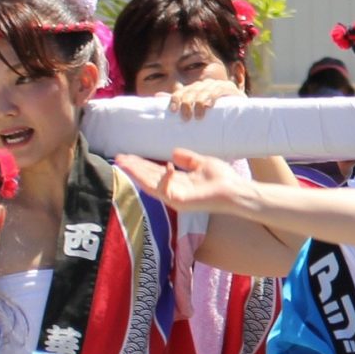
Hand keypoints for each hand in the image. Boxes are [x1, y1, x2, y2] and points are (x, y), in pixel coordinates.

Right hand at [115, 149, 247, 216]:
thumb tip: (172, 152)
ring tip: (125, 162)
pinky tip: (166, 167)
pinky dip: (165, 179)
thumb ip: (187, 159)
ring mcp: (175, 197)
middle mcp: (173, 190)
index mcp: (177, 181)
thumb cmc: (222, 178)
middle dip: (133, 168)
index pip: (154, 172)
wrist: (235, 190)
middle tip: (119, 158)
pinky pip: (167, 190)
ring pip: (150, 184)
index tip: (128, 155)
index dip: (141, 164)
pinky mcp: (181, 202)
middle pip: (148, 178)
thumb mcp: (202, 163)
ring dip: (138, 173)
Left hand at [168, 77, 244, 121]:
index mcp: (196, 88)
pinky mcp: (231, 89)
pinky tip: (209, 105)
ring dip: (200, 102)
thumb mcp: (196, 111)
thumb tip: (156, 96)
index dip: (176, 98)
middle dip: (187, 103)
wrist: (240, 119)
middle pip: (192, 90)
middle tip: (186, 118)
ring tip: (198, 116)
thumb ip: (180, 102)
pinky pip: (219, 90)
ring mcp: (219, 85)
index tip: (172, 110)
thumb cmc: (215, 116)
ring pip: (205, 90)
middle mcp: (206, 84)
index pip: (183, 91)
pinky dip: (213, 97)